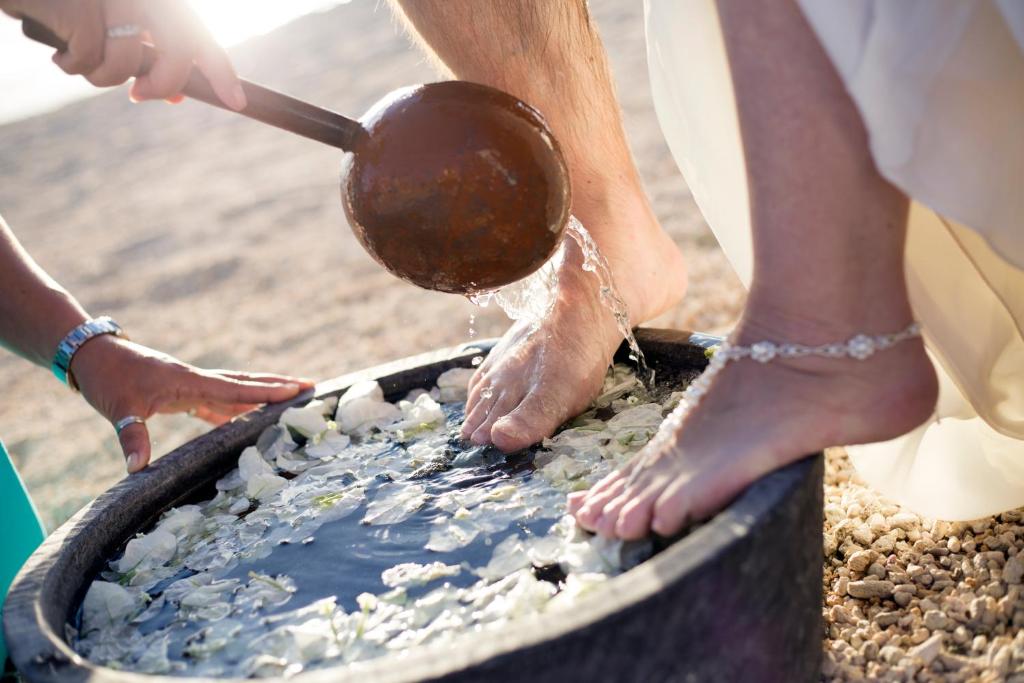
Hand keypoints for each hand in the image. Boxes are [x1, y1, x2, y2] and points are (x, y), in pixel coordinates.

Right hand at [1, 0, 245, 108]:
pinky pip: (89, 58)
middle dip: (165, 82)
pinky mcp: (82, 6)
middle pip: (180, 47)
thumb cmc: (70, 7)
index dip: (220, 70)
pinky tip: (58, 50)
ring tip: (78, 59)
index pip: (198, 32)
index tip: (236, 102)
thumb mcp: (114, 27)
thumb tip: (177, 95)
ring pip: (128, 61)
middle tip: (140, 96)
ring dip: (103, 76)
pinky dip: (73, 65)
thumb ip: (147, 54)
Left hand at [69, 335, 314, 472]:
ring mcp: (192, 385)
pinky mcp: (183, 392)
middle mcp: (197, 380)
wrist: (92, 355)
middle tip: (311, 385)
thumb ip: (132, 437)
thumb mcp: (119, 408)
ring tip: (292, 397)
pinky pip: (218, 401)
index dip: (266, 391)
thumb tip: (138, 470)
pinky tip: (247, 419)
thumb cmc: (107, 379)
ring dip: (263, 393)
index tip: (296, 390)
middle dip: (278, 385)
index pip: (235, 388)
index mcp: (189, 381)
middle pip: (246, 382)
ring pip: (236, 389)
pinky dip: (237, 408)